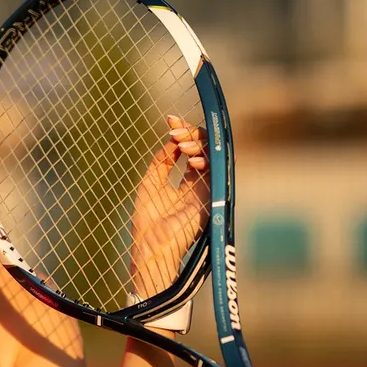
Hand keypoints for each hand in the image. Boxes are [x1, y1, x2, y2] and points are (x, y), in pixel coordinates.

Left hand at [128, 115, 209, 295]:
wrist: (153, 246)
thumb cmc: (148, 220)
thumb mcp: (151, 184)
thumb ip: (162, 162)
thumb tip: (173, 140)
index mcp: (184, 186)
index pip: (189, 153)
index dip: (183, 134)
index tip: (171, 120)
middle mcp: (198, 187)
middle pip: (203, 150)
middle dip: (190, 134)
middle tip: (175, 130)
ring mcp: (207, 191)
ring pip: (213, 155)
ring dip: (198, 143)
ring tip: (181, 145)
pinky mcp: (213, 197)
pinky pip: (218, 169)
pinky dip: (207, 159)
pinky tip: (192, 159)